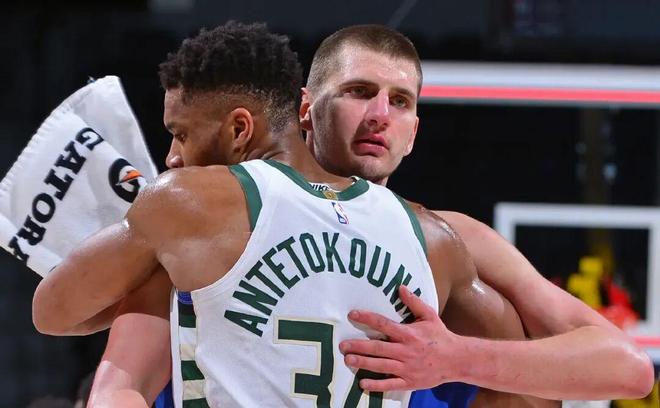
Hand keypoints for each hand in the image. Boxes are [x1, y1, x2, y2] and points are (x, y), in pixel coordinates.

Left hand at [339, 285, 462, 391]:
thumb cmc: (440, 336)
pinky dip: (377, 385)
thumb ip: (414, 302)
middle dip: (358, 346)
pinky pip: (390, 384)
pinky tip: (363, 384)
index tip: (352, 315)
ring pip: (381, 366)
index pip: (384, 324)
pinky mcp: (409, 382)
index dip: (367, 318)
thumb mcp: (429, 315)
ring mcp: (407, 368)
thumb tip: (400, 287)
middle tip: (342, 345)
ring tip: (348, 360)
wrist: (456, 360)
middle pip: (378, 348)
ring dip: (363, 363)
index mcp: (408, 334)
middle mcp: (405, 351)